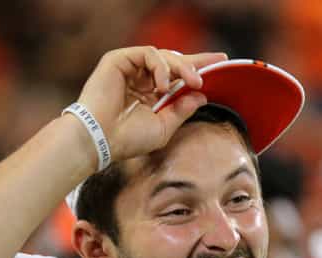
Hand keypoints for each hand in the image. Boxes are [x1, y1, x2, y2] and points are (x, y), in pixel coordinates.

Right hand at [76, 46, 226, 162]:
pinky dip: (160, 66)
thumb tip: (201, 95)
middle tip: (206, 74)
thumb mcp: (164, 127)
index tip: (221, 60)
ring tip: (190, 83)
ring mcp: (129, 68)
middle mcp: (141, 79)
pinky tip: (162, 85)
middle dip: (193, 65)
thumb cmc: (127, 139)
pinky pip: (148, 54)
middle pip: (173, 62)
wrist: (100, 139)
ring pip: (164, 56)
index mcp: (150, 95)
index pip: (177, 76)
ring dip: (181, 68)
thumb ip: (182, 110)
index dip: (198, 66)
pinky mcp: (118, 60)